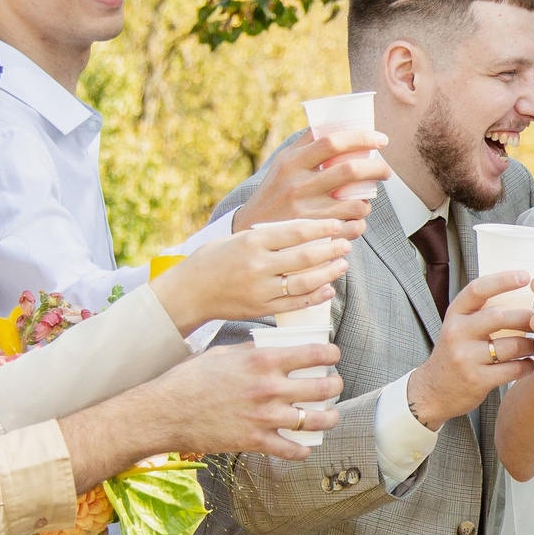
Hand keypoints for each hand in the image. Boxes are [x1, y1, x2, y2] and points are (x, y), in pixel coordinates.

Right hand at [149, 341, 343, 456]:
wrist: (166, 412)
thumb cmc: (189, 380)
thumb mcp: (223, 353)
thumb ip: (251, 351)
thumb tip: (269, 348)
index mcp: (262, 360)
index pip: (313, 354)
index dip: (331, 355)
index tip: (333, 356)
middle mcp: (269, 388)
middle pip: (323, 387)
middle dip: (336, 385)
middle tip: (334, 384)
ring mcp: (264, 417)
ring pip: (316, 420)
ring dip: (329, 417)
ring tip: (329, 414)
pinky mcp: (255, 441)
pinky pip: (292, 450)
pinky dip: (303, 449)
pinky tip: (304, 445)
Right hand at [152, 218, 358, 331]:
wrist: (187, 292)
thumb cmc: (210, 260)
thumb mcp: (235, 238)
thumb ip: (265, 235)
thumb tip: (302, 229)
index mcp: (251, 241)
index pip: (296, 231)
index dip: (321, 228)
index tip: (337, 225)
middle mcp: (257, 265)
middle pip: (305, 256)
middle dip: (331, 250)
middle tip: (345, 244)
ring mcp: (260, 289)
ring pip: (305, 282)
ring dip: (328, 273)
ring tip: (342, 265)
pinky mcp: (261, 308)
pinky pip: (295, 303)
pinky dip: (315, 297)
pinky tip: (328, 289)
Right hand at [232, 127, 391, 227]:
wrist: (250, 233)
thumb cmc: (274, 193)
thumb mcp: (282, 165)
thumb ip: (307, 145)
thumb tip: (340, 124)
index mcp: (290, 163)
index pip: (332, 141)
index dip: (362, 137)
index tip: (381, 139)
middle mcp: (297, 186)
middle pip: (350, 170)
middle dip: (377, 168)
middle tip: (386, 171)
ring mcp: (305, 213)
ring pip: (356, 204)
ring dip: (368, 202)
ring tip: (365, 201)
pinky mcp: (313, 237)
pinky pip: (351, 228)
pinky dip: (360, 224)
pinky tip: (355, 222)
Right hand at [407, 270, 533, 427]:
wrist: (433, 391)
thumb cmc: (455, 353)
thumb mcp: (459, 327)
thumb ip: (481, 311)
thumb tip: (520, 290)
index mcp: (454, 315)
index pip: (477, 289)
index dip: (502, 280)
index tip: (525, 275)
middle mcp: (457, 334)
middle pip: (500, 317)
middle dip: (526, 318)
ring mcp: (466, 358)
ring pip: (512, 346)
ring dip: (530, 345)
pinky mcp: (477, 380)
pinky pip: (514, 369)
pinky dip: (527, 365)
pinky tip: (527, 363)